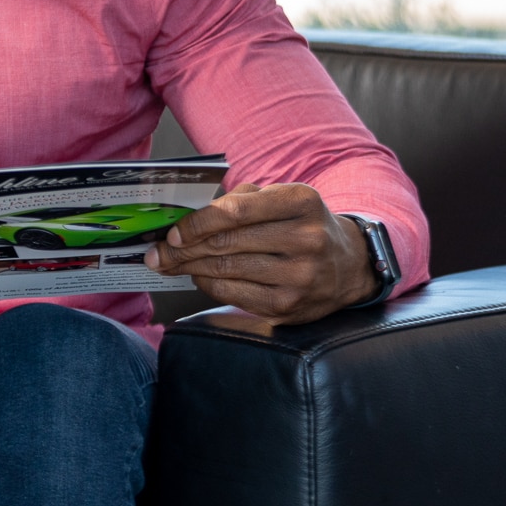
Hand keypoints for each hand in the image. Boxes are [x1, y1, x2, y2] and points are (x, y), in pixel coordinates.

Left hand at [145, 182, 377, 324]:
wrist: (349, 266)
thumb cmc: (302, 225)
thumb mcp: (281, 200)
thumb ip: (239, 201)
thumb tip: (186, 221)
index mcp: (301, 202)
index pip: (236, 212)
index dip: (197, 223)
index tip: (172, 231)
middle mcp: (306, 239)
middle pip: (226, 244)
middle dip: (182, 249)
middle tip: (156, 252)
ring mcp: (300, 276)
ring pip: (226, 270)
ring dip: (189, 267)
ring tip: (169, 263)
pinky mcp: (290, 306)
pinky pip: (234, 294)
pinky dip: (208, 284)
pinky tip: (198, 276)